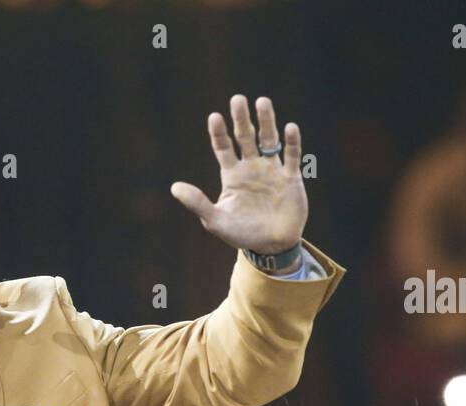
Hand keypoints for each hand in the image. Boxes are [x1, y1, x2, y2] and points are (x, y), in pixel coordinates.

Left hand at [170, 95, 307, 254]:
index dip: (219, 133)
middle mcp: (252, 167)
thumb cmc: (241, 233)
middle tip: (237, 99)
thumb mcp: (215, 220)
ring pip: (269, 140)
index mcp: (232, 175)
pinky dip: (291, 142)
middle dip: (241, 119)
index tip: (214, 117)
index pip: (224, 148)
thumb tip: (174, 187)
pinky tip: (289, 127)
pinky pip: (292, 156)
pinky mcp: (291, 178)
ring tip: (262, 101)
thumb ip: (197, 202)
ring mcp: (272, 170)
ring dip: (266, 121)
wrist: (271, 246)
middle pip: (246, 137)